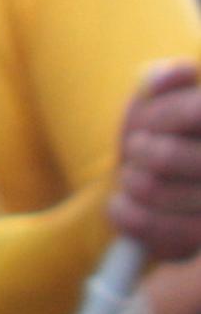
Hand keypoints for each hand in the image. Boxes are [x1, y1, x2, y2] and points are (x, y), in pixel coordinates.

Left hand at [110, 59, 200, 258]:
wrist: (168, 190)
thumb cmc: (172, 138)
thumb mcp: (170, 103)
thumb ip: (169, 81)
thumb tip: (171, 73)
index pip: (194, 112)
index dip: (158, 115)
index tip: (147, 122)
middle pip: (163, 155)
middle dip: (137, 149)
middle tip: (139, 150)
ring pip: (148, 189)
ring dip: (128, 180)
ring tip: (135, 177)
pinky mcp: (198, 241)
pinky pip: (145, 225)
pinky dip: (121, 212)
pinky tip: (123, 204)